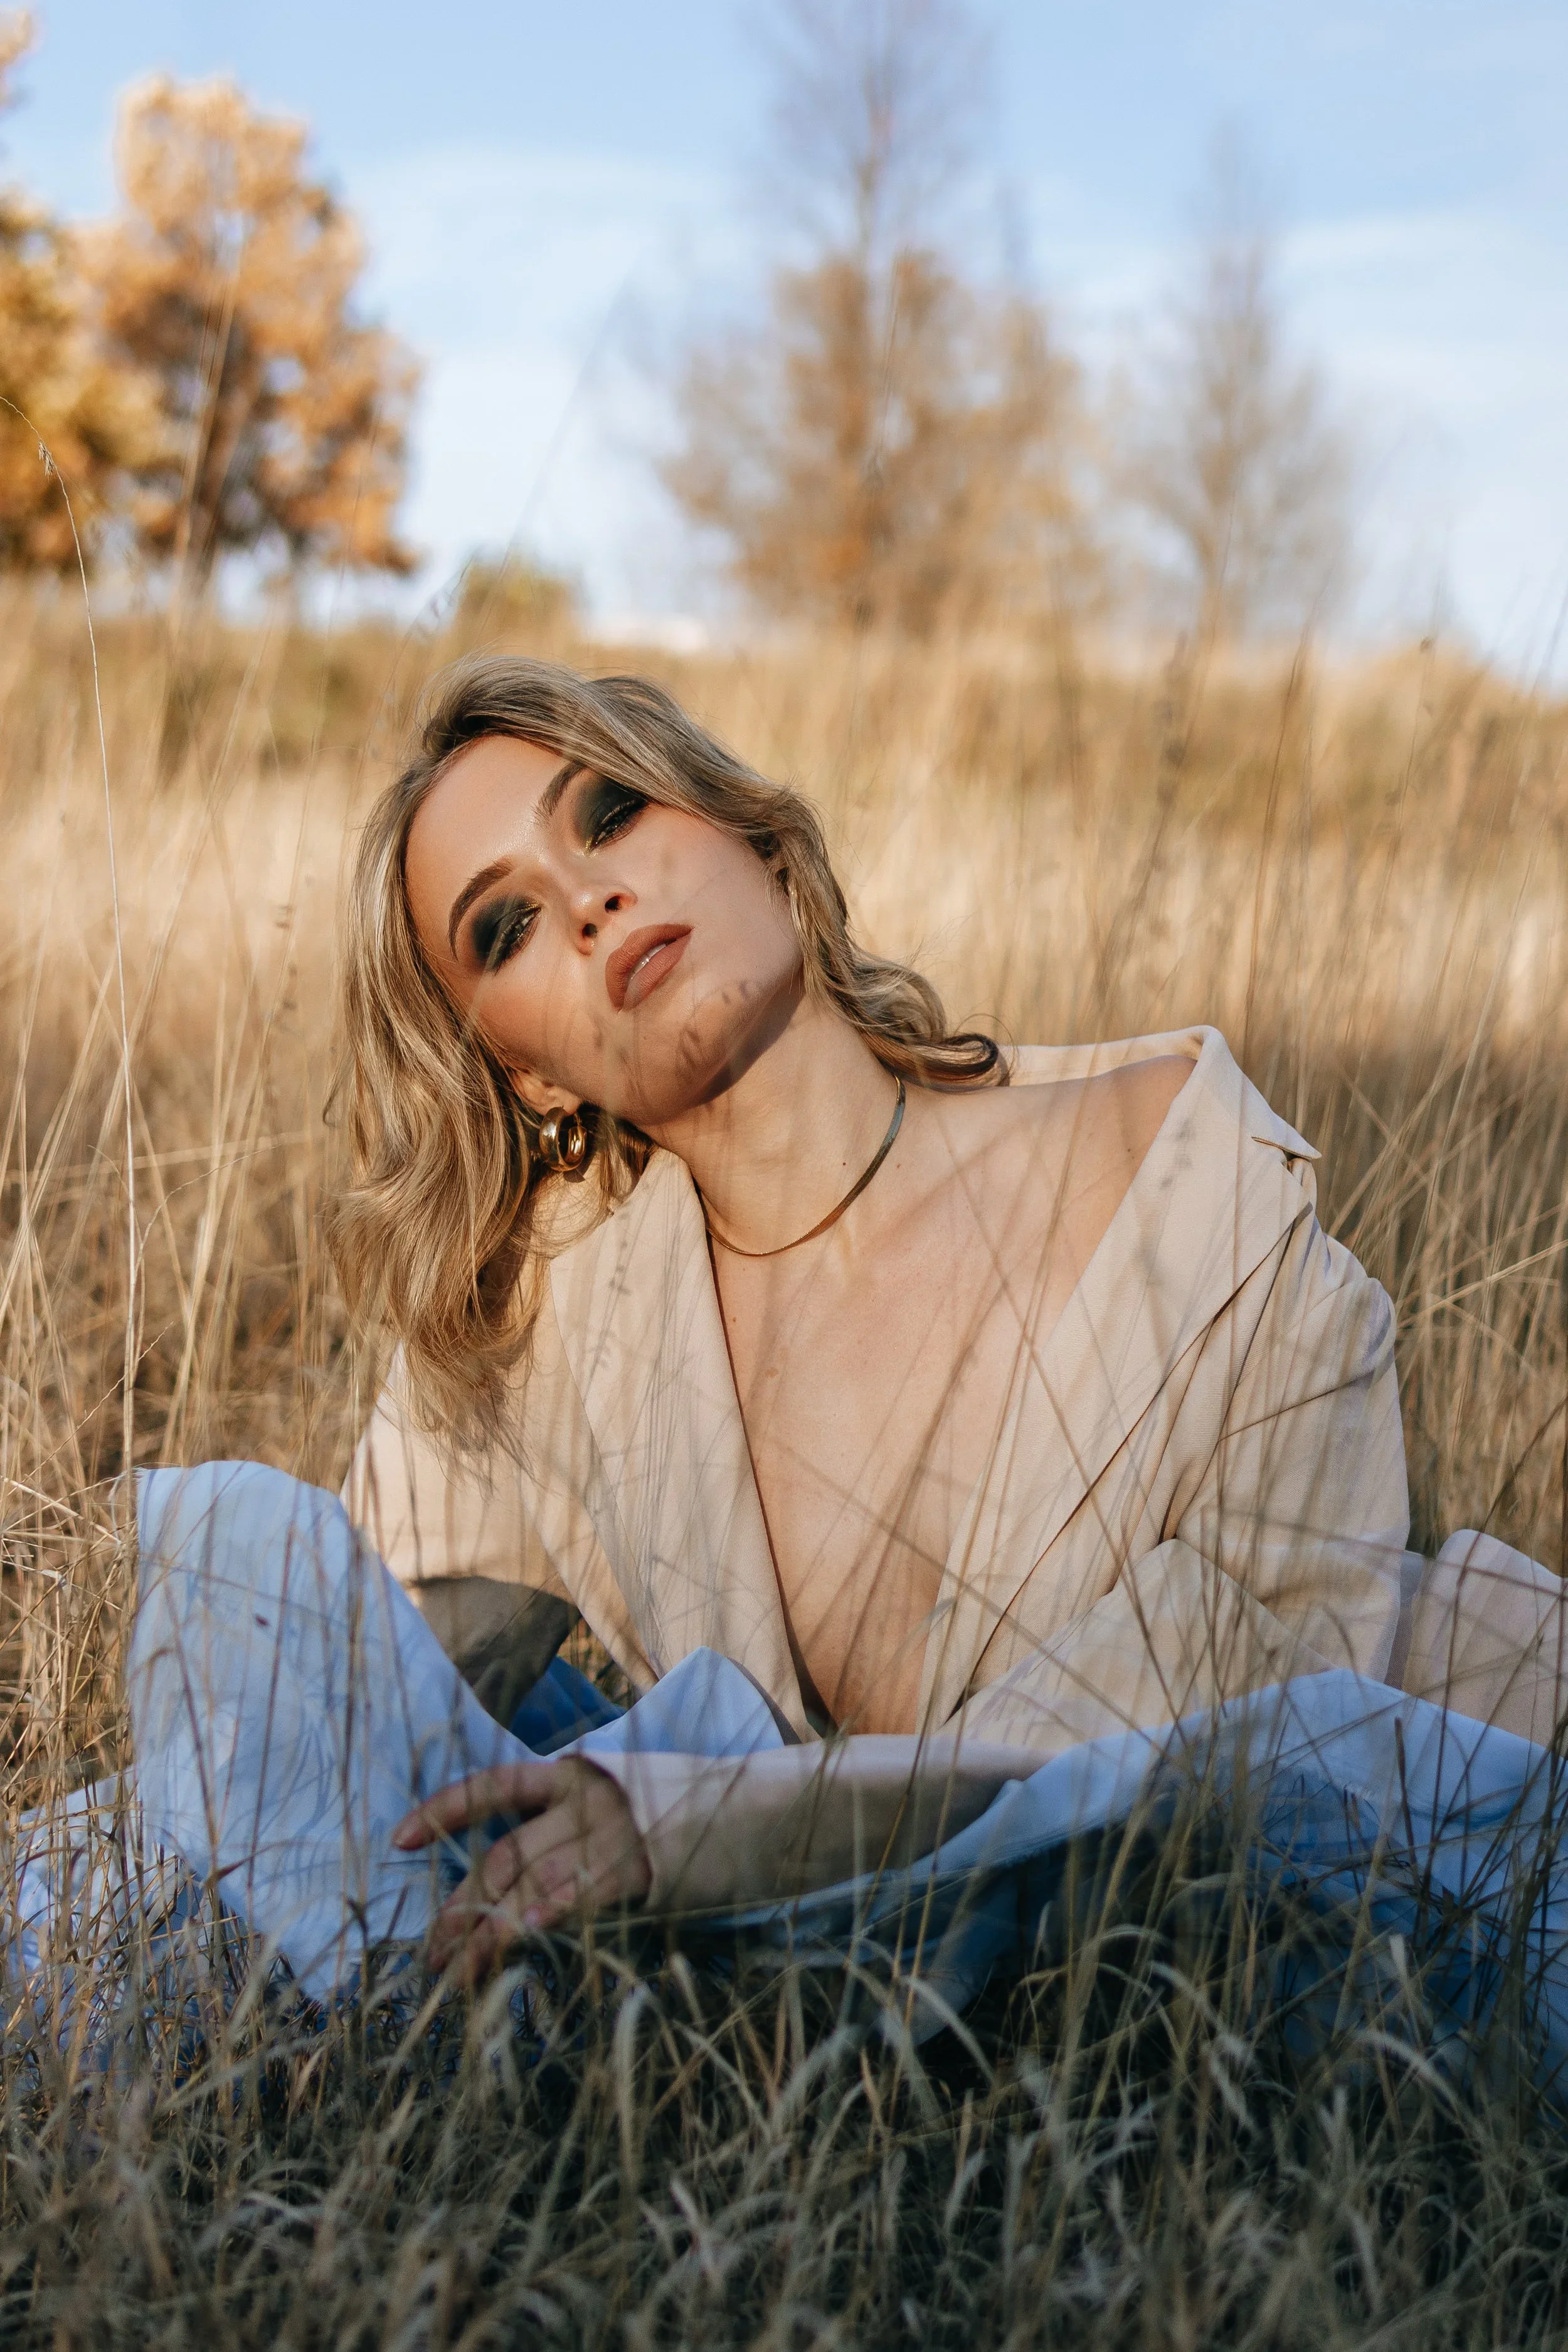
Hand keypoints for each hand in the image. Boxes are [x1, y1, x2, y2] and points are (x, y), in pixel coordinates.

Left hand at [392, 1757, 650, 1976]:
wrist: (733, 1814)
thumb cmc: (653, 1817)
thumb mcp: (598, 1803)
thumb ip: (551, 1831)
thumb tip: (488, 1892)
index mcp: (566, 1775)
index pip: (493, 1786)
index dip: (445, 1809)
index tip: (398, 1838)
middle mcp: (582, 1799)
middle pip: (503, 1856)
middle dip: (461, 1908)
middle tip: (433, 1955)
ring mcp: (610, 1833)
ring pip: (531, 1884)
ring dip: (491, 1932)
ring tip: (461, 1973)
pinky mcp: (638, 1867)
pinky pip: (584, 1893)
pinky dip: (552, 1912)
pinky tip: (524, 1934)